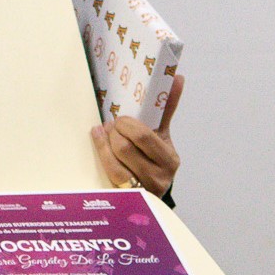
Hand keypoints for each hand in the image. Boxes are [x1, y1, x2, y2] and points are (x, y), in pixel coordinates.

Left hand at [92, 73, 183, 196]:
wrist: (149, 196)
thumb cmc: (153, 160)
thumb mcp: (161, 137)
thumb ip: (166, 110)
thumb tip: (176, 78)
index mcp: (169, 158)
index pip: (144, 135)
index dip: (126, 124)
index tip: (120, 118)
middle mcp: (159, 175)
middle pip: (127, 145)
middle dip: (114, 131)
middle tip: (110, 124)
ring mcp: (142, 188)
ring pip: (116, 157)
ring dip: (105, 140)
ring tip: (103, 132)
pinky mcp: (127, 195)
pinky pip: (110, 169)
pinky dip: (101, 151)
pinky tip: (98, 139)